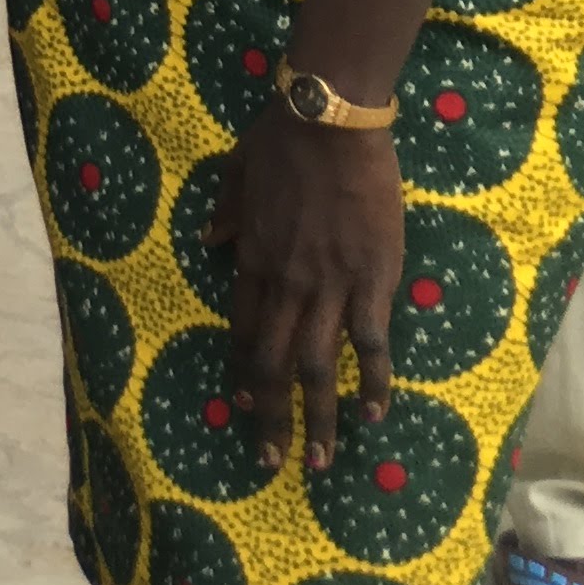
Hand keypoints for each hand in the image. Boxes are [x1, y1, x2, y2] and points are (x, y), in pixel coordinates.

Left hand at [212, 104, 402, 474]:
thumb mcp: (236, 175)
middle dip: (271, 417)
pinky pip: (370, 344)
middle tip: (271, 461)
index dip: (244, 372)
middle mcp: (286, 284)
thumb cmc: (281, 140)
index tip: (244, 405)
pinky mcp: (372, 281)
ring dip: (318, 419)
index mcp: (252, 261)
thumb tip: (208, 242)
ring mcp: (329, 286)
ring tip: (321, 461)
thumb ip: (226, 215)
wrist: (327, 123)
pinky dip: (373, 383)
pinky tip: (376, 415)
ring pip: (318, 367)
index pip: (244, 331)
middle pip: (274, 364)